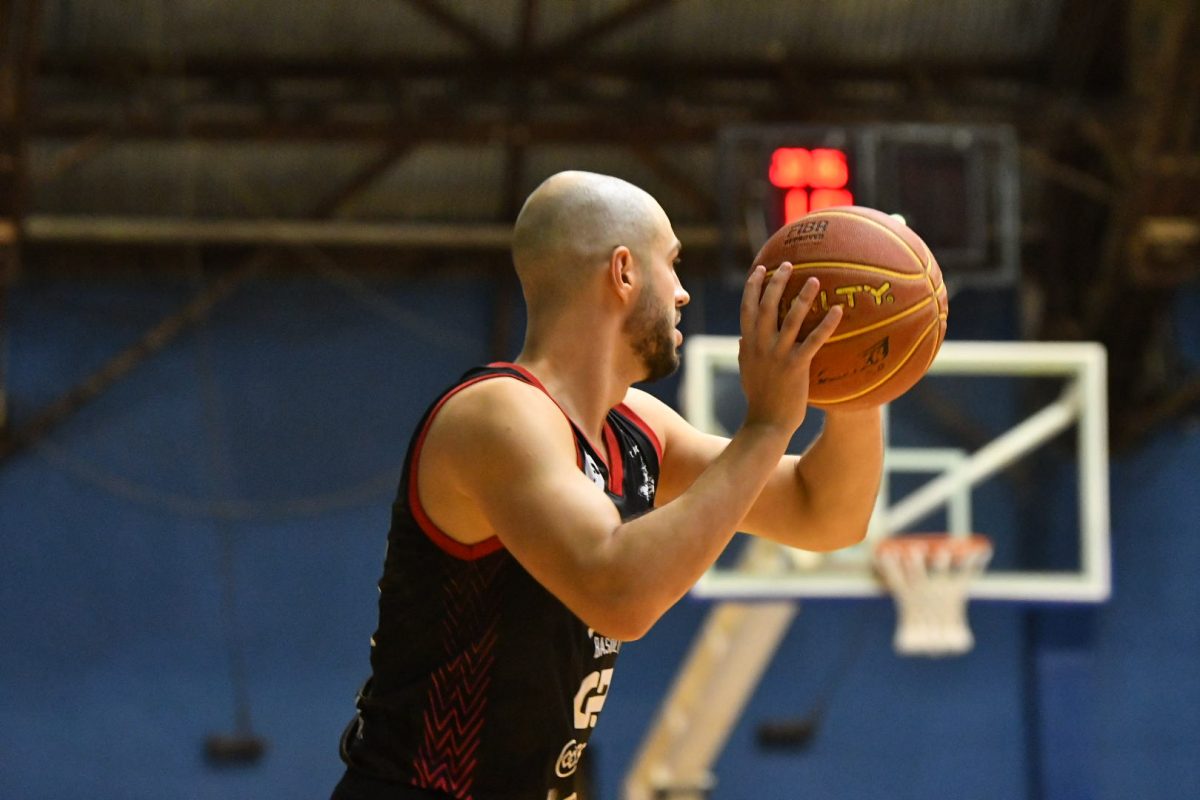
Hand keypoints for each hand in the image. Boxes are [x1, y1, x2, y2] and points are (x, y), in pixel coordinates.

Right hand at [738, 263, 842, 432]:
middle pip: (766, 305)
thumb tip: (741, 338)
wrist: (766, 424)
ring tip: (815, 279)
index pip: (747, 308)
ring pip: (790, 319)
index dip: (753, 287)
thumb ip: (743, 352)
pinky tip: (837, 311)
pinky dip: (826, 324)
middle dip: (776, 282)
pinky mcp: (796, 367)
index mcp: (748, 344)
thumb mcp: (746, 372)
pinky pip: (814, 341)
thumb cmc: (758, 399)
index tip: (760, 269)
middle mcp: (760, 345)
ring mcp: (778, 355)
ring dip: (802, 297)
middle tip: (789, 264)